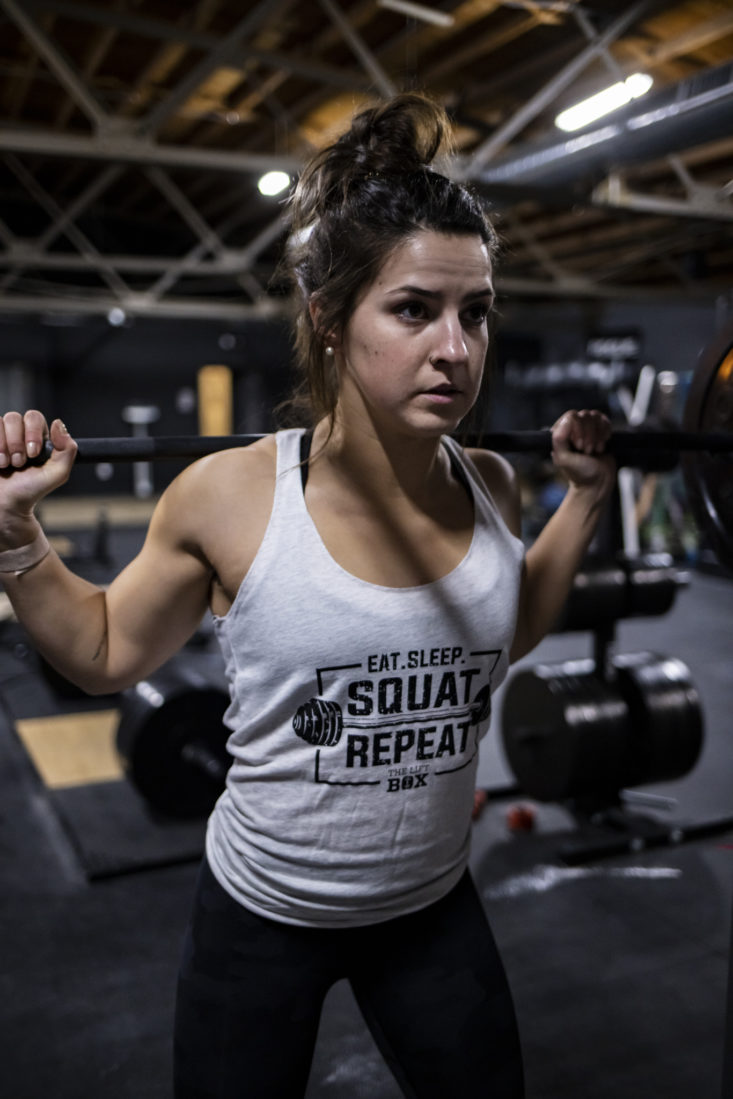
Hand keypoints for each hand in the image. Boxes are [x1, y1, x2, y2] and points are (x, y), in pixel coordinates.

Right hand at [0, 412, 76, 531]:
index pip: (34, 418)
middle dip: (17, 442)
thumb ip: (67, 450)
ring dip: (4, 446)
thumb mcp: (57, 474)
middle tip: (19, 463)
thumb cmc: (30, 491)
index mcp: (37, 437)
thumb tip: (59, 424)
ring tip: (6, 465)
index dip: (33, 432)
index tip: (34, 454)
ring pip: (0, 422)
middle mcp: (17, 434)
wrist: (6, 504)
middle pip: (15, 417)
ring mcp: (0, 437)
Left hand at [551, 409, 615, 494]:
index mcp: (560, 434)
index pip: (571, 416)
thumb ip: (559, 439)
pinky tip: (602, 445)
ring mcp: (587, 430)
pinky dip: (606, 433)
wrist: (598, 483)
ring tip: (595, 450)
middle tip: (587, 451)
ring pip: (595, 417)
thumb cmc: (580, 473)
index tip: (579, 447)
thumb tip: (567, 419)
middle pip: (585, 415)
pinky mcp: (600, 431)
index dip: (578, 430)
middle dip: (589, 435)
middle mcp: (573, 429)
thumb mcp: (564, 459)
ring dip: (598, 435)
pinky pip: (605, 420)